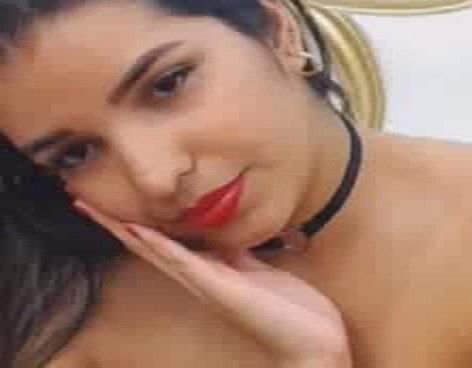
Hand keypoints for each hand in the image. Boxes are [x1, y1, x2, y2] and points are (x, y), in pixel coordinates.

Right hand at [73, 199, 350, 366]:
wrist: (314, 344)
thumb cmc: (293, 313)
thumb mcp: (262, 275)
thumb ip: (240, 259)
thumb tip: (226, 240)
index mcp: (211, 274)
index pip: (167, 244)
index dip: (138, 224)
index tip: (110, 204)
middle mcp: (201, 281)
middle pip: (149, 247)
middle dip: (116, 225)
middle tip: (83, 202)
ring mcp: (208, 286)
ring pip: (158, 252)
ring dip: (125, 230)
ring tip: (94, 210)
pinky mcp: (221, 290)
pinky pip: (185, 263)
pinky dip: (160, 246)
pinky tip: (138, 231)